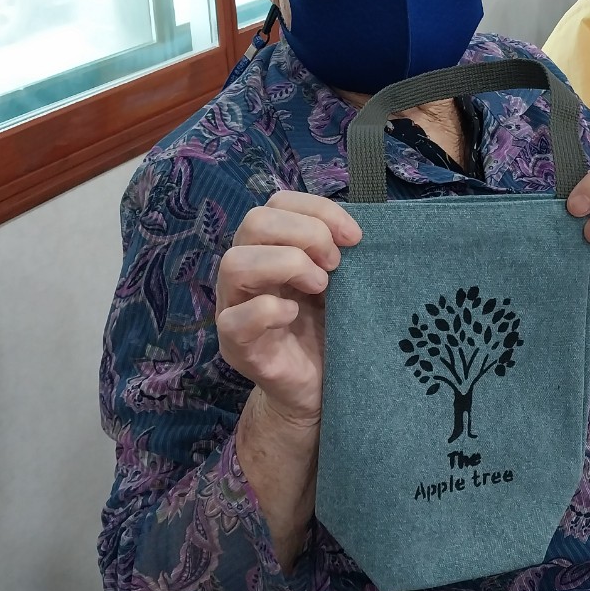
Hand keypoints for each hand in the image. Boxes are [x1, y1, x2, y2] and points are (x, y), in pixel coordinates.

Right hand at [216, 191, 361, 425]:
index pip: (278, 202)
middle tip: (336, 264)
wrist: (320, 387)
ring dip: (287, 265)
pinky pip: (235, 319)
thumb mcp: (339, 282)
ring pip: (234, 262)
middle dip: (305, 234)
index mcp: (269, 248)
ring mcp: (234, 308)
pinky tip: (295, 315)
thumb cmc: (329, 327)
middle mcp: (246, 271)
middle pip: (254, 222)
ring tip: (321, 286)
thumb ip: (338, 252)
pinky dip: (269, 310)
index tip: (355, 237)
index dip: (318, 210)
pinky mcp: (236, 346)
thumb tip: (355, 229)